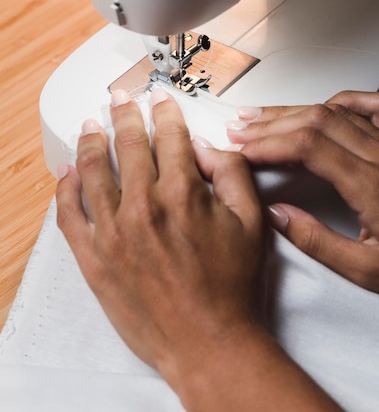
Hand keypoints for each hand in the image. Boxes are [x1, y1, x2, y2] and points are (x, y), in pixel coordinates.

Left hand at [56, 88, 266, 384]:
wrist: (209, 340)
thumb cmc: (231, 285)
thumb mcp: (251, 221)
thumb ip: (232, 173)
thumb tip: (208, 148)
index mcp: (183, 193)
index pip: (169, 136)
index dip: (165, 112)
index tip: (160, 101)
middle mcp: (144, 207)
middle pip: (130, 145)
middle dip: (126, 114)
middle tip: (121, 99)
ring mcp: (114, 233)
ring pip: (94, 171)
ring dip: (92, 141)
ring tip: (92, 123)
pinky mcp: (95, 259)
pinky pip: (70, 215)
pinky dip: (66, 188)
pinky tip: (68, 172)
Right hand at [227, 91, 378, 310]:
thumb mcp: (368, 271)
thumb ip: (317, 240)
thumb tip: (277, 215)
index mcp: (375, 186)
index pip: (309, 146)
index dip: (269, 142)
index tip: (241, 148)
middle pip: (318, 121)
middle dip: (272, 122)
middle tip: (239, 128)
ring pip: (339, 112)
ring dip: (297, 111)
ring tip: (263, 116)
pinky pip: (376, 106)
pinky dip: (345, 100)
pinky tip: (326, 106)